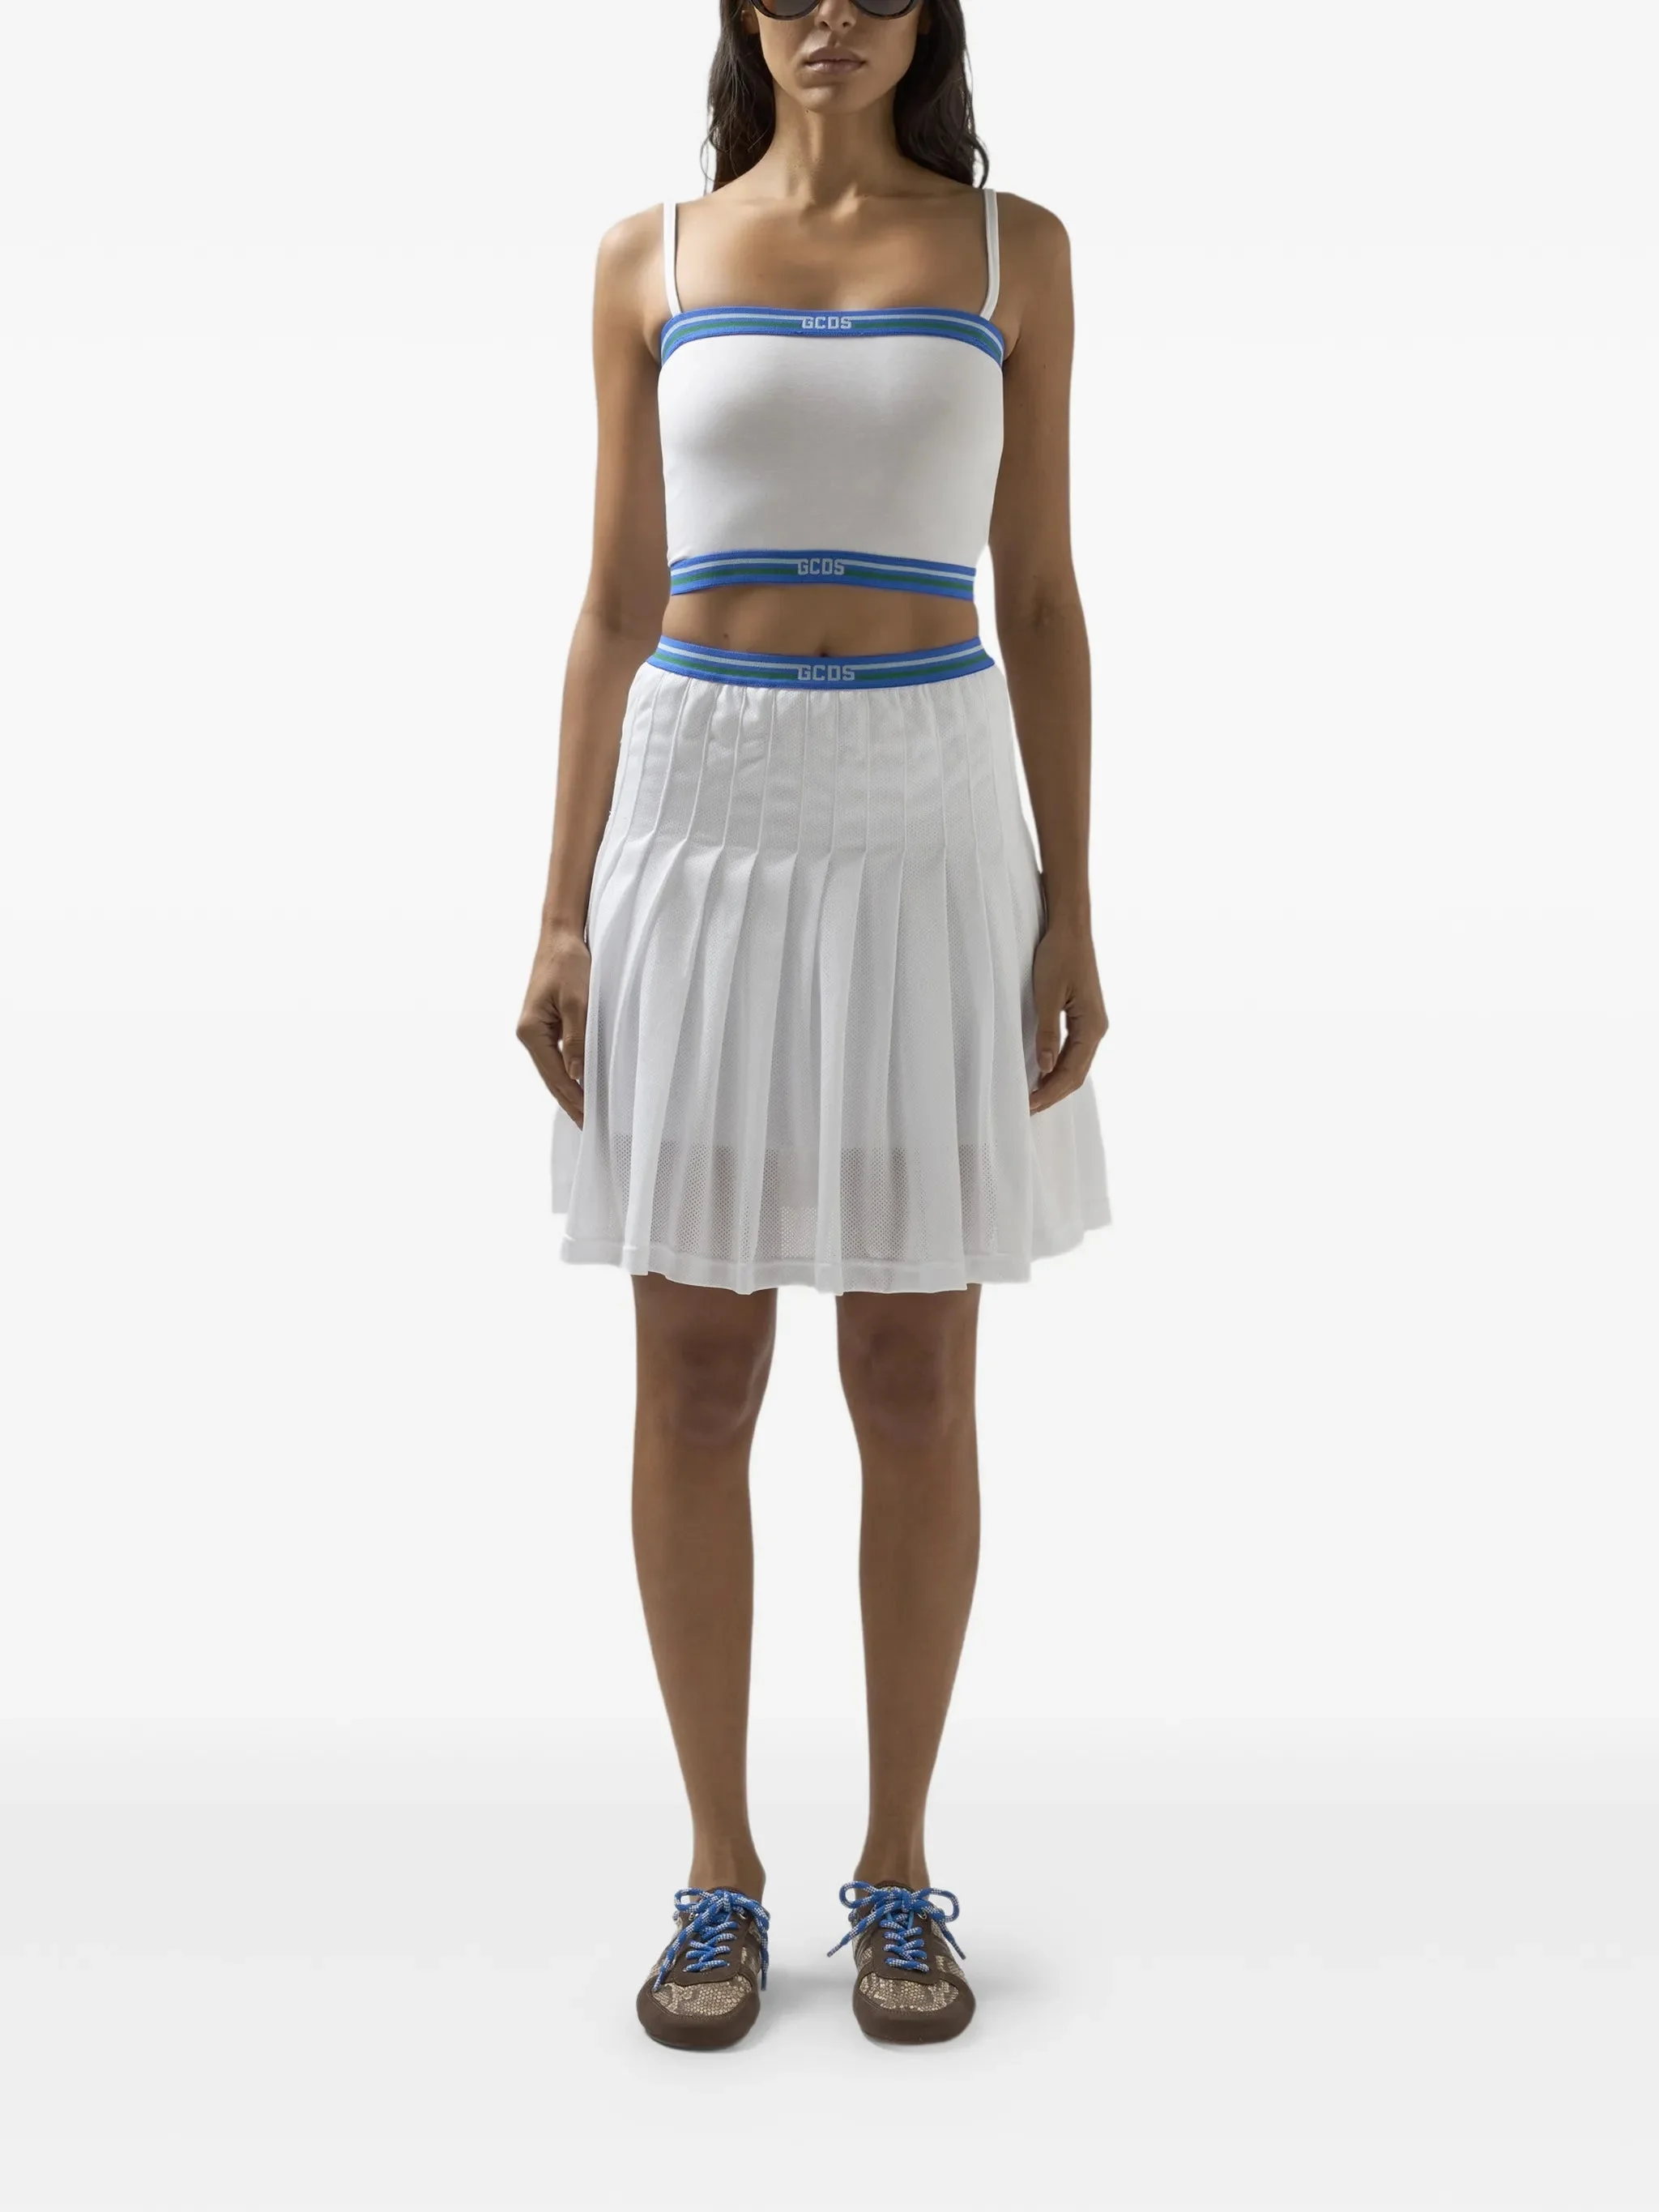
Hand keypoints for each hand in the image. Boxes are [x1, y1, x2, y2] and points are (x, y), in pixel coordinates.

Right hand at [517, 925, 590, 1127]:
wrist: (561, 936)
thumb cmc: (569, 963)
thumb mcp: (578, 1001)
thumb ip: (577, 1039)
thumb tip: (577, 1076)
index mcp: (531, 1031)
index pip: (555, 1076)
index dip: (573, 1099)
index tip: (589, 1119)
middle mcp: (529, 1034)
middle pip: (551, 1077)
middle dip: (570, 1101)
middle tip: (590, 1125)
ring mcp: (536, 1030)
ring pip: (554, 1068)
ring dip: (570, 1089)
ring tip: (587, 1112)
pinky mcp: (546, 1023)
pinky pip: (558, 1055)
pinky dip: (570, 1072)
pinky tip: (581, 1083)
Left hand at [1029, 903, 1107, 1113]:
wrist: (1070, 927)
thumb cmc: (1058, 956)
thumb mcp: (1047, 996)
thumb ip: (1047, 1034)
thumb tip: (1045, 1068)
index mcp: (1092, 1026)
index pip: (1073, 1072)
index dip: (1051, 1092)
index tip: (1029, 1106)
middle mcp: (1097, 1028)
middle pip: (1078, 1073)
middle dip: (1054, 1093)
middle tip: (1028, 1109)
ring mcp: (1092, 1023)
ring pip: (1077, 1064)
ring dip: (1057, 1082)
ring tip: (1034, 1097)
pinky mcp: (1084, 1015)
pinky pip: (1075, 1050)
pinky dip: (1060, 1066)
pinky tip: (1044, 1073)